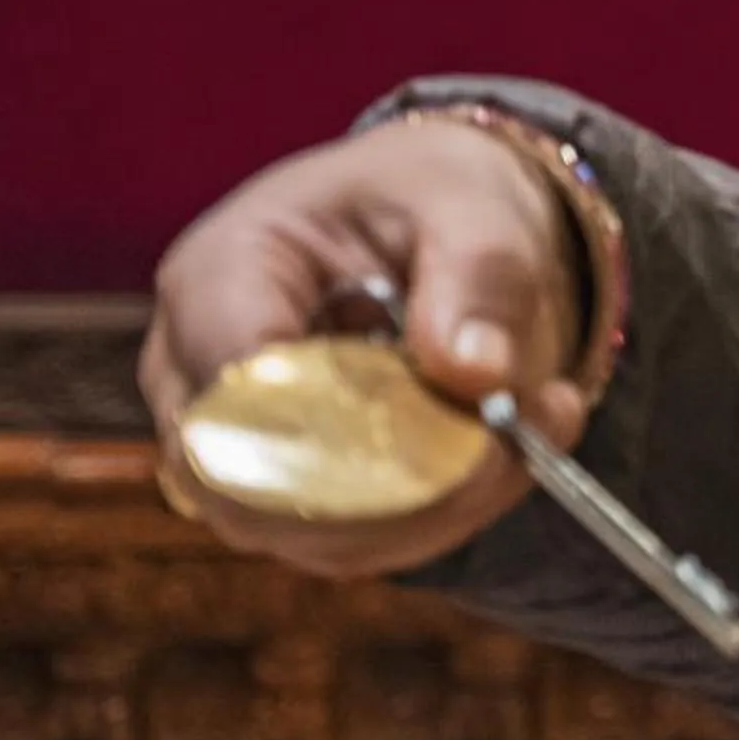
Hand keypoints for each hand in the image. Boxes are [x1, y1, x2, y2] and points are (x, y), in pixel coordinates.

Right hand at [137, 116, 590, 578]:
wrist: (438, 222)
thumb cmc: (434, 196)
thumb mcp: (475, 201)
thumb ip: (479, 275)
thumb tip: (472, 374)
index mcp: (217, 277)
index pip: (234, 394)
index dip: (344, 431)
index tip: (472, 424)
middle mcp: (197, 375)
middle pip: (259, 491)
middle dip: (410, 485)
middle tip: (527, 433)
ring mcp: (233, 446)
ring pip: (314, 535)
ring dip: (444, 504)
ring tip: (541, 422)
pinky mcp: (287, 494)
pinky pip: (358, 543)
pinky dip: (450, 512)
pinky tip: (519, 448)